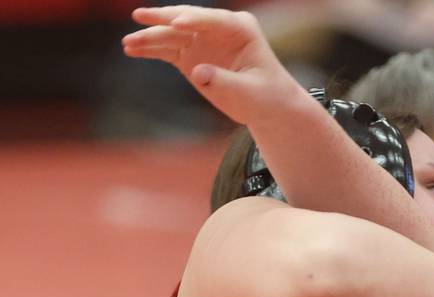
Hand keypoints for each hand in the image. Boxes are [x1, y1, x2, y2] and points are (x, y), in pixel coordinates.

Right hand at [123, 7, 300, 126]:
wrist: (267, 105)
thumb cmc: (266, 97)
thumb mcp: (249, 92)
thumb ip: (224, 82)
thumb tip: (197, 73)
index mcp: (241, 28)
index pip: (214, 20)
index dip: (195, 20)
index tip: (177, 24)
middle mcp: (218, 28)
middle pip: (186, 19)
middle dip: (162, 19)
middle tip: (140, 16)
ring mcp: (202, 39)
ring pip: (172, 34)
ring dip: (150, 37)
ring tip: (128, 43)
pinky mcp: (191, 54)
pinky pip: (167, 49)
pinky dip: (150, 49)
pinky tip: (131, 50)